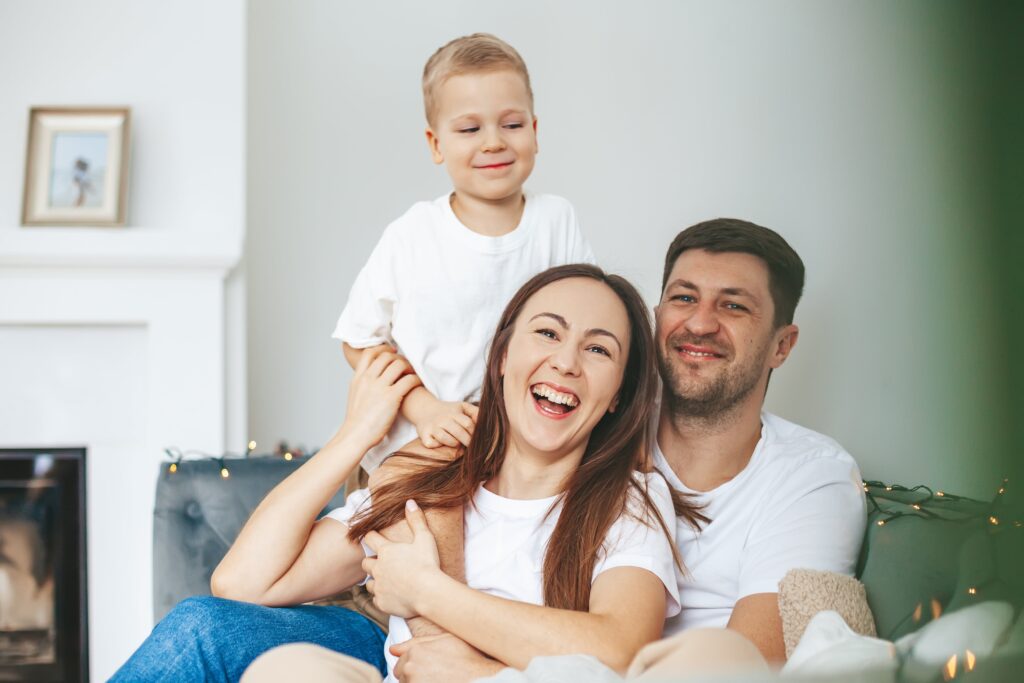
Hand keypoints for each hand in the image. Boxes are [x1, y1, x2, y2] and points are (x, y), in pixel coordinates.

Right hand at [339, 346, 420, 447]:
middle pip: (387, 356)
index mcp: (358, 378)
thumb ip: (363, 384)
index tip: (392, 352)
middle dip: (399, 358)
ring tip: (412, 374)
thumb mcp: (355, 395)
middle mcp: (368, 379)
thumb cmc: (357, 421)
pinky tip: (417, 384)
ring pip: (399, 364)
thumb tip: (371, 379)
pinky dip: (416, 379)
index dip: (383, 349)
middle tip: (406, 366)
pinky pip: (409, 380)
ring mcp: (379, 387)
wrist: (356, 435)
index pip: (369, 353)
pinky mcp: (392, 397)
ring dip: (409, 367)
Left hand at [363, 499, 440, 617]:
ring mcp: (379, 586)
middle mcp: (378, 568)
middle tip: (382, 562)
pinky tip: (392, 596)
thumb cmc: (428, 564)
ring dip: (376, 580)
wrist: (429, 593)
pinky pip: (377, 599)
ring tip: (387, 580)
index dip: (370, 535)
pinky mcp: (382, 602)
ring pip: (369, 583)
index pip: (370, 538)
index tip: (372, 535)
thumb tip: (409, 501)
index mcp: (386, 551)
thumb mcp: (425, 538)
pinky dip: (382, 597)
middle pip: (366, 563)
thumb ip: (416, 520)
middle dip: (371, 561)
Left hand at [391, 633, 503, 682]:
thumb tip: (393, 649)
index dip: (414, 665)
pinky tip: (438, 682)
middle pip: (401, 676)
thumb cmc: (468, 659)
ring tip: (437, 679)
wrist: (482, 678)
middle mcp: (411, 668)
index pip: (400, 663)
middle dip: (413, 676)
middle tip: (433, 675)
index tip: (428, 668)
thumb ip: (417, 642)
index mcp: (415, 651)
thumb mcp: (447, 640)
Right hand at [413, 398, 478, 447]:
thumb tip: (484, 422)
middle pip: (459, 432)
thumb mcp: (462, 407)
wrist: (424, 410)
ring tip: (457, 444)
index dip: (474, 433)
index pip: (468, 424)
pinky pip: (432, 444)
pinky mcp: (424, 435)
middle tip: (470, 446)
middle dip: (467, 441)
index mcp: (454, 413)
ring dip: (454, 444)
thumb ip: (475, 412)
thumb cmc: (448, 411)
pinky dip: (437, 446)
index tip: (476, 438)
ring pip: (446, 439)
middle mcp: (443, 419)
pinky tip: (441, 444)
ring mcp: (433, 427)